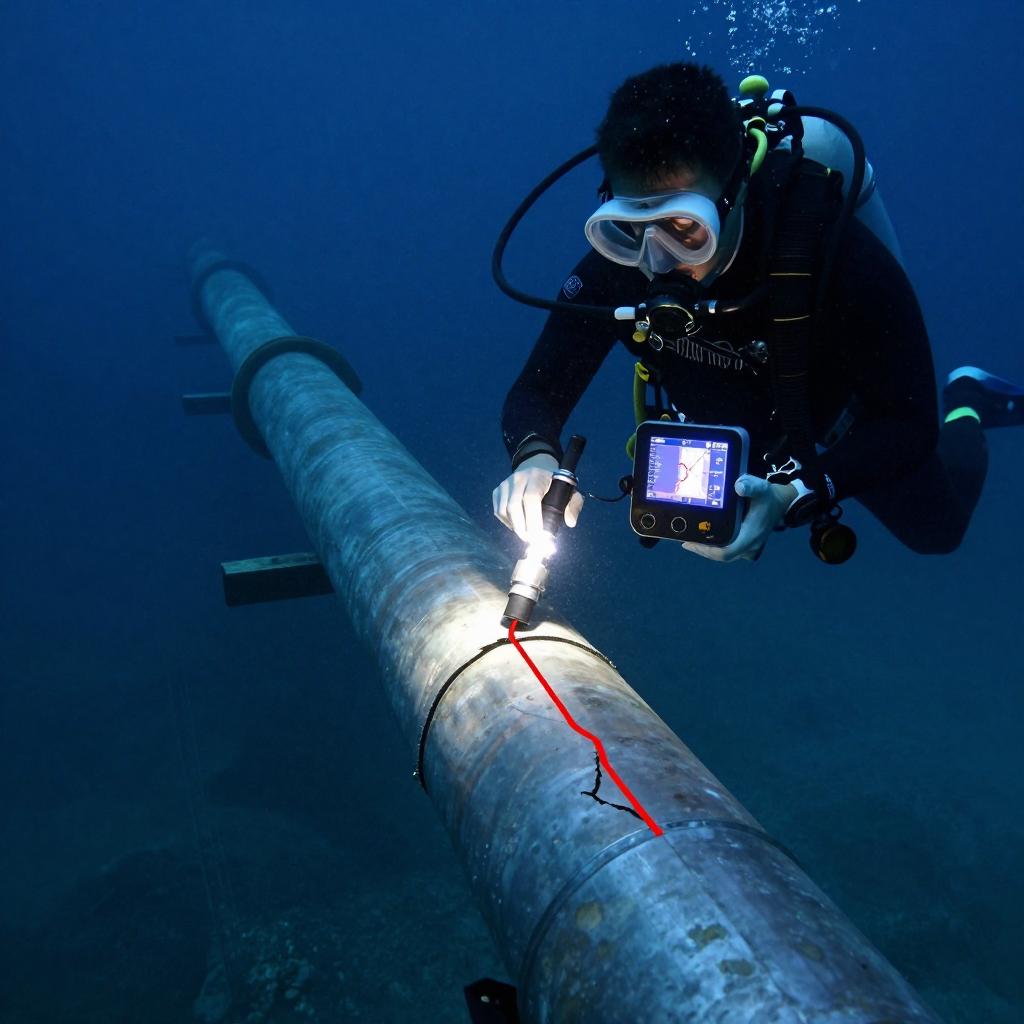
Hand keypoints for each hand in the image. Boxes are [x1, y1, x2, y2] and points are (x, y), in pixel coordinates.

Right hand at [492, 453, 584, 541]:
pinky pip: (498, 511)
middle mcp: (518, 478)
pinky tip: (518, 526)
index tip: (538, 537)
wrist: (536, 467)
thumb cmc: (554, 484)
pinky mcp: (498, 490)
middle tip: (531, 541)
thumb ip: (574, 505)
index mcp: (537, 476)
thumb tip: (570, 522)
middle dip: (522, 528)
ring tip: (525, 534)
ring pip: (503, 510)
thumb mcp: (570, 491)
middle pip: (514, 506)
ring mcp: (505, 484)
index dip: (533, 520)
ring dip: (514, 527)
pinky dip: (507, 522)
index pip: (531, 498)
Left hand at [681, 475, 795, 562]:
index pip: (726, 553)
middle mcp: (749, 545)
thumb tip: (738, 486)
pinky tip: (702, 536)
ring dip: (707, 548)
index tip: (689, 544)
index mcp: (750, 536)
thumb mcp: (761, 488)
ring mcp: (748, 547)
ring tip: (690, 538)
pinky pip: (727, 549)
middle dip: (702, 550)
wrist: (779, 503)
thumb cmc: (768, 497)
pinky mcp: (746, 544)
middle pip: (721, 556)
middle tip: (685, 539)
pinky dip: (714, 545)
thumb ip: (751, 486)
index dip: (706, 551)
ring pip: (724, 553)